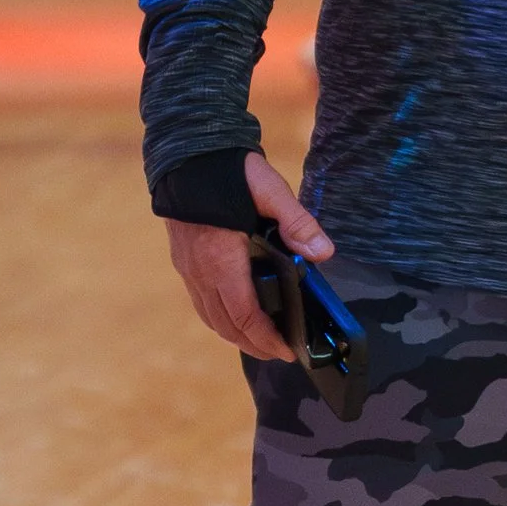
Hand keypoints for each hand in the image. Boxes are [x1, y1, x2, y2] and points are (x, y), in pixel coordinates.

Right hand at [166, 151, 333, 360]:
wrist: (187, 151)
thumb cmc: (229, 170)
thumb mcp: (271, 190)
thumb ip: (297, 223)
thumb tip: (323, 253)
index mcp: (221, 259)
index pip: (244, 314)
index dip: (267, 338)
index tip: (288, 351)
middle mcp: (200, 271)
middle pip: (226, 325)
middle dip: (254, 344)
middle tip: (279, 353)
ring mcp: (187, 268)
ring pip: (210, 317)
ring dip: (236, 335)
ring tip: (261, 342)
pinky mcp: (183, 261)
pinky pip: (202, 302)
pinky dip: (221, 318)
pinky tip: (236, 315)